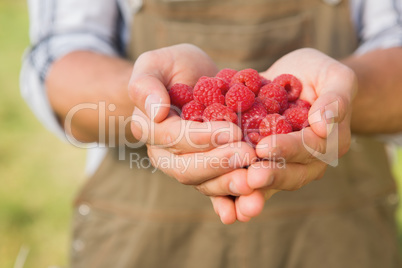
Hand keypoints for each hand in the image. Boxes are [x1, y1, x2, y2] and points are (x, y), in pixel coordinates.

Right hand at [128, 44, 256, 222]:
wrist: (193, 82)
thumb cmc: (173, 69)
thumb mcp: (156, 64)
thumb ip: (146, 84)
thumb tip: (155, 112)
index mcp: (151, 128)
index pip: (172, 138)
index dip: (200, 137)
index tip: (232, 130)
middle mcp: (165, 153)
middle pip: (186, 168)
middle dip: (218, 163)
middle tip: (248, 155)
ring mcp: (186, 165)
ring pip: (203, 183)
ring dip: (229, 183)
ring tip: (255, 180)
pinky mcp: (207, 171)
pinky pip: (217, 189)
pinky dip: (231, 199)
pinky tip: (249, 204)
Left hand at [233, 48, 356, 219]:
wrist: (292, 80)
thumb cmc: (317, 75)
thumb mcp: (333, 76)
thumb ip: (335, 98)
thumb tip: (323, 125)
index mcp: (328, 142)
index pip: (310, 148)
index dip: (287, 148)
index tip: (264, 148)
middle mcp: (306, 161)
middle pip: (290, 173)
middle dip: (270, 176)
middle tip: (250, 177)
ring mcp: (282, 166)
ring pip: (270, 184)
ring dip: (254, 193)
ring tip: (237, 200)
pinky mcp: (259, 165)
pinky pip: (250, 181)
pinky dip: (238, 196)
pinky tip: (224, 208)